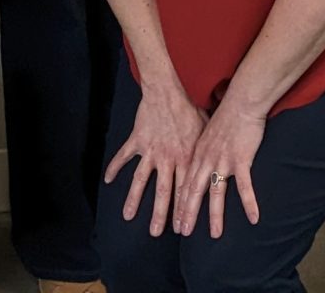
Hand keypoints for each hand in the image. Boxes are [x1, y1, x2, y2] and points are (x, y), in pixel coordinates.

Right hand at [104, 77, 203, 237]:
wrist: (167, 91)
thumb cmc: (188, 109)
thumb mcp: (205, 130)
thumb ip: (206, 150)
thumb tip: (217, 162)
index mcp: (186, 159)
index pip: (184, 191)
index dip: (183, 211)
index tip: (181, 229)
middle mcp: (167, 159)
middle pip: (162, 192)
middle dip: (159, 214)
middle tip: (155, 233)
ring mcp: (150, 151)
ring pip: (141, 180)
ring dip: (133, 199)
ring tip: (127, 216)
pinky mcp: (137, 141)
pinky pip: (124, 156)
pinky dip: (115, 167)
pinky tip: (107, 180)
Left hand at [176, 103, 265, 237]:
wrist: (241, 100)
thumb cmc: (226, 115)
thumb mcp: (205, 132)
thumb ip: (201, 148)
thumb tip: (197, 160)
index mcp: (197, 154)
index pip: (185, 183)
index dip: (180, 203)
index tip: (176, 219)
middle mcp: (206, 159)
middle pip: (194, 191)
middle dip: (188, 213)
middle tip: (183, 232)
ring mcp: (223, 161)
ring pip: (216, 193)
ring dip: (215, 215)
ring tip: (215, 234)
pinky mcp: (241, 160)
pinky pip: (245, 186)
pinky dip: (249, 203)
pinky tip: (254, 218)